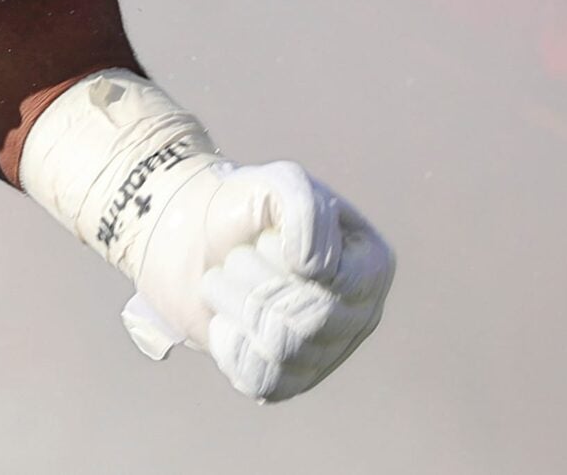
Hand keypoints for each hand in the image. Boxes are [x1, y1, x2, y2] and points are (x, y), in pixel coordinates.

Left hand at [122, 160, 393, 401]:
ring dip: (233, 301)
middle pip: (310, 319)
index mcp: (372, 266)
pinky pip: (258, 376)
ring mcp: (325, 354)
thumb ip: (304, 208)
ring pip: (280, 346)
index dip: (285, 256)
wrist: (194, 238)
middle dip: (253, 277)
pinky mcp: (286, 382)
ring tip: (228, 281)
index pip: (338, 281)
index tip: (267, 237)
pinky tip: (226, 317)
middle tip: (237, 257)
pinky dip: (228, 339)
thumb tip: (314, 269)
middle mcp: (360, 316)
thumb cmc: (247, 209)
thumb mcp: (277, 183)